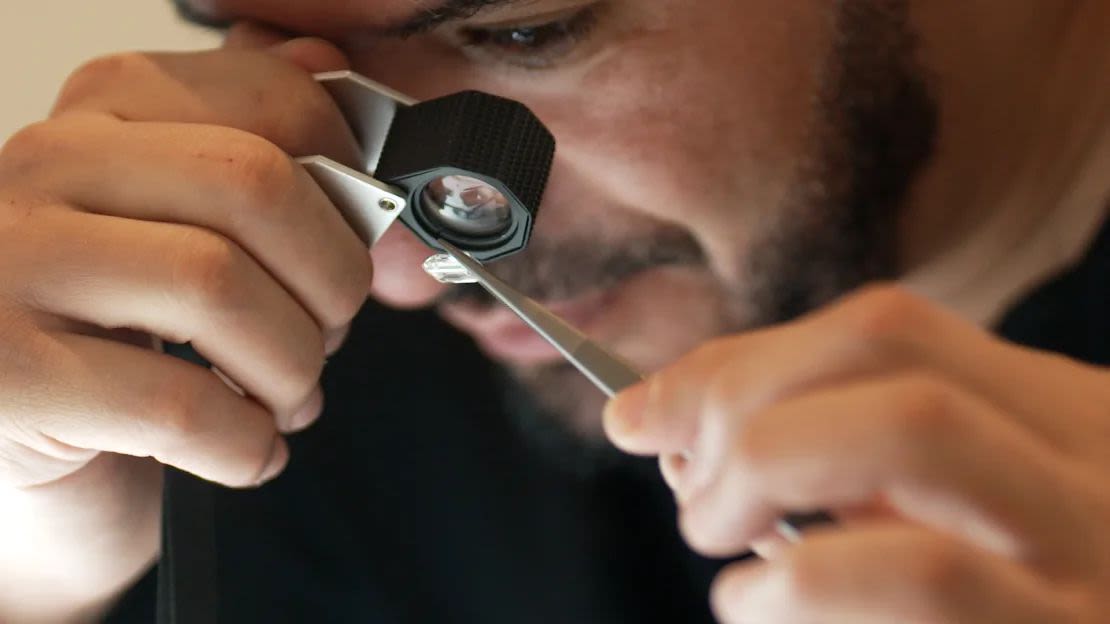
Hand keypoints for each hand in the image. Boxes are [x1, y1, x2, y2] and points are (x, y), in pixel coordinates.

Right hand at [0, 26, 371, 620]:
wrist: (26, 461)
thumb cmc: (116, 342)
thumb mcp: (187, 229)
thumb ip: (250, 142)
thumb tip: (323, 63)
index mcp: (102, 116)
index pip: (269, 98)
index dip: (349, 177)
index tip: (357, 234)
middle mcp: (42, 171)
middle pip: (254, 185)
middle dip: (332, 277)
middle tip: (332, 329)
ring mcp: (11, 270)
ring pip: (220, 288)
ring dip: (293, 366)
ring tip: (287, 395)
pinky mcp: (10, 379)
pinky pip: (181, 406)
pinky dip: (247, 444)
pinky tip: (247, 448)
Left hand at [605, 285, 1109, 622]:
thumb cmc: (993, 603)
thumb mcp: (940, 516)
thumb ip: (834, 454)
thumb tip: (661, 416)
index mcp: (1058, 415)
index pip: (886, 327)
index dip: (740, 358)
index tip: (647, 409)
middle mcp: (1088, 466)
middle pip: (888, 355)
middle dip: (743, 404)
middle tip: (687, 488)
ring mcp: (1089, 555)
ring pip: (911, 432)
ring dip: (764, 469)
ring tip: (717, 543)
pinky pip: (921, 580)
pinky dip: (795, 586)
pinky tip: (753, 604)